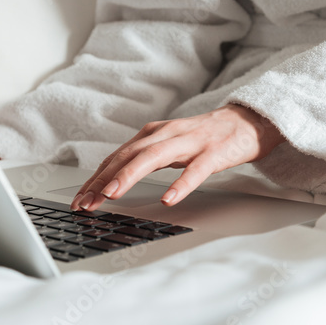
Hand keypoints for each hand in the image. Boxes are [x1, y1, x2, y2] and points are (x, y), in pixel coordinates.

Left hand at [71, 104, 284, 210]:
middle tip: (86, 203)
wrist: (246, 122)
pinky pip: (195, 171)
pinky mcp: (213, 153)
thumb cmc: (205, 138)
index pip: (116, 157)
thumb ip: (144, 158)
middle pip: (127, 156)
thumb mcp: (169, 145)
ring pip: (153, 158)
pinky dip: (180, 185)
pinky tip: (168, 199)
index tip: (79, 200)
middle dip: (102, 180)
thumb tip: (112, 180)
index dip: (94, 178)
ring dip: (128, 176)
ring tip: (112, 195)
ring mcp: (190, 142)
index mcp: (153, 134)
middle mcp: (166, 134)